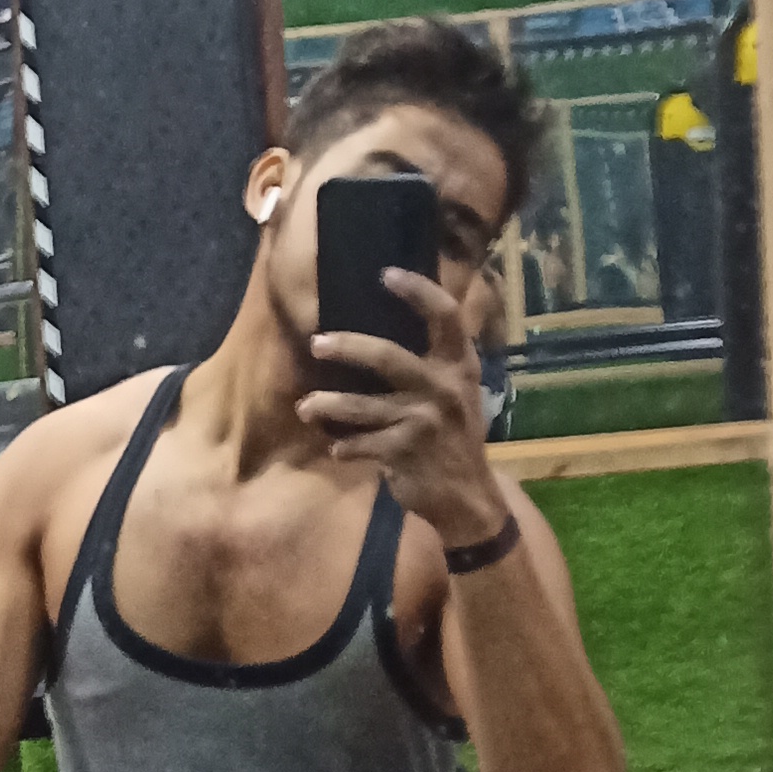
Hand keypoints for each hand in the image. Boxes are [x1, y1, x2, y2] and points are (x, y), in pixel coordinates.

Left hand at [301, 268, 502, 551]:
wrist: (468, 497)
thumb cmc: (454, 437)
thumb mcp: (456, 394)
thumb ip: (431, 364)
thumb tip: (380, 327)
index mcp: (459, 366)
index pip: (446, 315)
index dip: (418, 291)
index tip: (385, 274)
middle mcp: (445, 388)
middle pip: (387, 357)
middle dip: (347, 347)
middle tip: (316, 343)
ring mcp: (425, 422)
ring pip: (363, 407)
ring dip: (328, 406)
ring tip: (304, 407)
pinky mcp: (406, 453)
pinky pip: (361, 445)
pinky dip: (344, 447)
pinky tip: (336, 448)